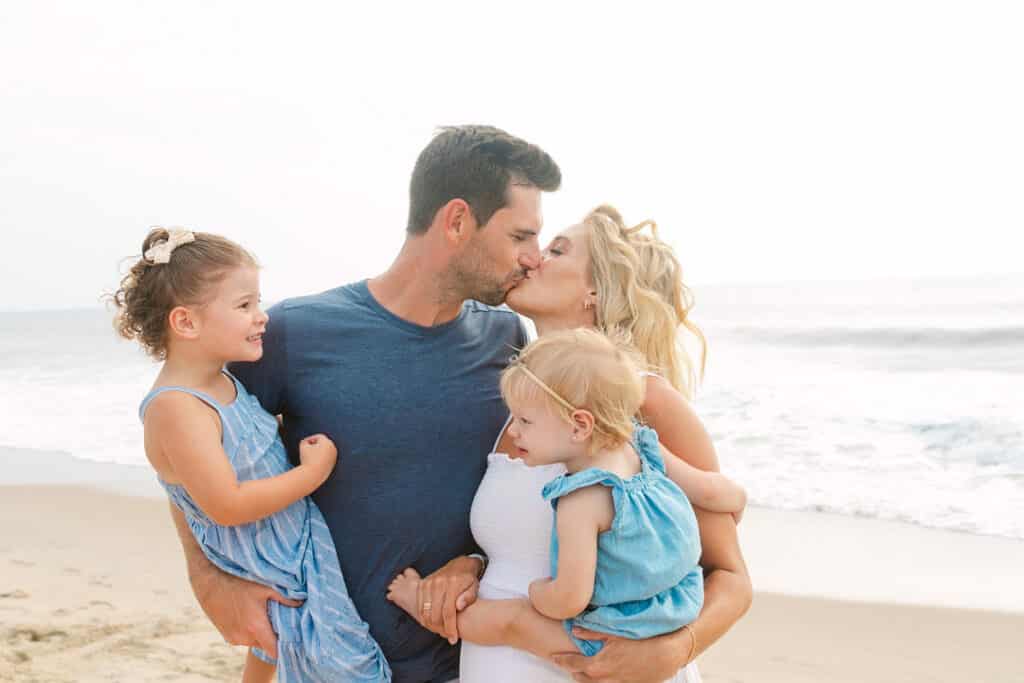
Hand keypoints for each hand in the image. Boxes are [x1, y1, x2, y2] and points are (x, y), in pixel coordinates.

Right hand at [193, 568, 302, 654]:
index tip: (292, 639)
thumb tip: (301, 603)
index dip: (285, 647)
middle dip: (273, 636)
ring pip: (255, 642)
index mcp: (255, 627)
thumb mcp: (265, 586)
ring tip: (263, 615)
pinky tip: (250, 615)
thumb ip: (285, 597)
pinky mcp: (227, 637)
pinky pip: (245, 639)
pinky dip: (250, 632)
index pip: (274, 650)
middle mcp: (244, 637)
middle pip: (266, 645)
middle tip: (279, 621)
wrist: (209, 582)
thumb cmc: (238, 581)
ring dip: (260, 633)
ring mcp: (234, 638)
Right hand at [299, 434, 336, 484]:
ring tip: (309, 458)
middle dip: (315, 445)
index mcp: (327, 442)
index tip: (304, 445)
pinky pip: (326, 459)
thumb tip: (308, 443)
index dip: (310, 439)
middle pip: (324, 443)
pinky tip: (313, 464)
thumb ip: (305, 441)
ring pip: (325, 451)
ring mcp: (334, 457)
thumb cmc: (307, 459)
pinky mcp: (333, 464)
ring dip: (318, 452)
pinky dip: (320, 460)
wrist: (313, 475)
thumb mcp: (302, 447)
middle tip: (307, 450)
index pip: (319, 437)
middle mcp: (333, 448)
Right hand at [416, 555, 481, 643]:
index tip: (453, 639)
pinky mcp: (422, 585)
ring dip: (431, 625)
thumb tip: (459, 606)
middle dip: (440, 629)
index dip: (450, 628)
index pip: (448, 612)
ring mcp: (428, 583)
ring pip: (425, 612)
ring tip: (440, 631)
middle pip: (435, 614)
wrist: (460, 564)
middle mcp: (438, 583)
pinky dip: (424, 618)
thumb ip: (469, 597)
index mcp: (452, 584)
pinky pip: (419, 606)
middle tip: (447, 636)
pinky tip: (432, 623)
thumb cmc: (468, 579)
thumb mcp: (474, 587)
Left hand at [551, 627, 685, 682]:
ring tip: (583, 669)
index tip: (553, 656)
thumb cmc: (641, 642)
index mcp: (597, 666)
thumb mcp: (614, 633)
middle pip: (580, 678)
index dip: (561, 659)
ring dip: (587, 677)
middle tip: (570, 661)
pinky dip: (601, 680)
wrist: (666, 655)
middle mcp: (604, 679)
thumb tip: (574, 629)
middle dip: (574, 669)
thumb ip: (591, 632)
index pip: (572, 664)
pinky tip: (603, 673)